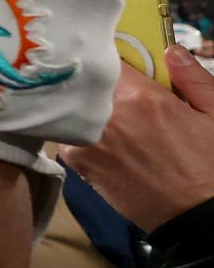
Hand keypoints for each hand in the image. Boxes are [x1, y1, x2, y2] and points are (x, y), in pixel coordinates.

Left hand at [60, 49, 213, 231]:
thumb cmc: (210, 164)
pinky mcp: (79, 164)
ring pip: (75, 109)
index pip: (113, 61)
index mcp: (142, 98)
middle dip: (97, 84)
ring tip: (100, 113)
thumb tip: (170, 51)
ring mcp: (89, 140)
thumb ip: (193, 78)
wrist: (195, 216)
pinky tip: (95, 137)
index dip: (114, 59)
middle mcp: (108, 116)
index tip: (117, 61)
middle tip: (109, 89)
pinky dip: (78, 132)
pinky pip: (68, 136)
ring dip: (85, 108)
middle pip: (89, 85)